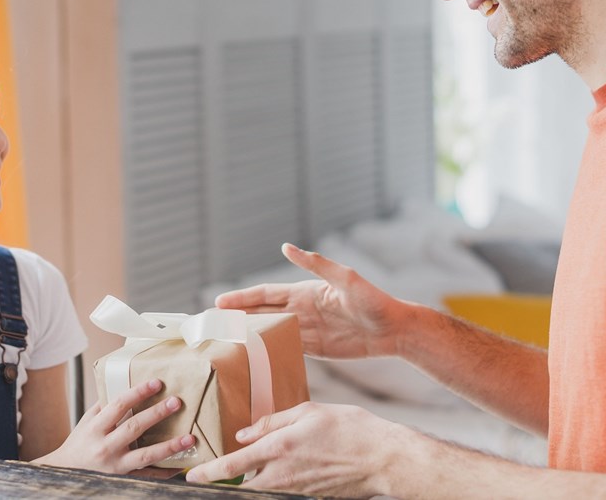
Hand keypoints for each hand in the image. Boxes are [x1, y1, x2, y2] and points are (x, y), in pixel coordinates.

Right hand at [34, 379, 194, 473]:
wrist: (65, 473)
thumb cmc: (79, 443)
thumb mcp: (87, 421)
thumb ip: (106, 405)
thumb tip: (127, 383)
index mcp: (96, 428)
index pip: (119, 405)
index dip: (139, 392)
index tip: (157, 382)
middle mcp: (105, 447)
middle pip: (134, 428)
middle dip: (157, 414)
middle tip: (177, 402)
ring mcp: (115, 466)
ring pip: (146, 455)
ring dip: (170, 446)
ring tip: (190, 438)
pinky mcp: (124, 480)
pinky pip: (148, 476)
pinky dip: (166, 471)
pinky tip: (182, 463)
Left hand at [184, 402, 400, 496]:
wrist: (383, 460)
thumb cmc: (351, 429)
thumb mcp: (309, 412)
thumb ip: (272, 422)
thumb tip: (244, 433)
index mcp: (278, 449)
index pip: (231, 467)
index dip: (206, 472)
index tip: (190, 475)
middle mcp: (282, 475)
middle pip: (241, 485)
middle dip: (226, 481)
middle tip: (214, 471)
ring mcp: (295, 491)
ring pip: (261, 489)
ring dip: (251, 479)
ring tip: (250, 466)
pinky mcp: (308, 498)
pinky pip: (281, 492)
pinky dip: (273, 483)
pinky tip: (281, 470)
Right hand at [215, 243, 403, 358]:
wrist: (395, 329)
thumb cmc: (373, 300)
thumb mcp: (345, 279)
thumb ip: (316, 264)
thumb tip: (286, 247)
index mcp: (305, 292)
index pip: (265, 295)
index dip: (242, 299)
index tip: (220, 303)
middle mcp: (302, 310)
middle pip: (262, 314)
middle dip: (237, 317)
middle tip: (211, 323)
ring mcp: (307, 330)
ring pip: (270, 332)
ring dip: (248, 336)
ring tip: (225, 341)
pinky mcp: (317, 348)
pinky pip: (287, 349)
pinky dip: (268, 352)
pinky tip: (254, 358)